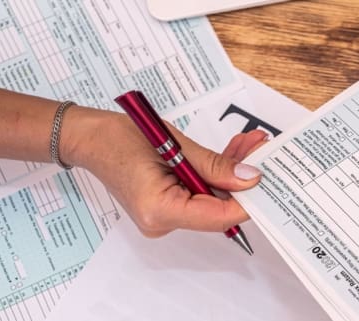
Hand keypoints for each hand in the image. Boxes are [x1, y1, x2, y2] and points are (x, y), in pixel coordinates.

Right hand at [62, 107, 266, 236]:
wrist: (90, 138)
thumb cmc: (120, 138)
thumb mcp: (175, 146)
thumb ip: (215, 165)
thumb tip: (250, 178)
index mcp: (160, 211)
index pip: (218, 215)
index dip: (248, 199)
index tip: (268, 179)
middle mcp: (163, 221)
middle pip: (218, 206)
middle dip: (243, 177)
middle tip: (261, 149)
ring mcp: (166, 215)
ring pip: (213, 197)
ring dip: (231, 170)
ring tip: (249, 144)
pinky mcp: (168, 205)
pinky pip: (201, 192)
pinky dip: (215, 173)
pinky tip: (232, 152)